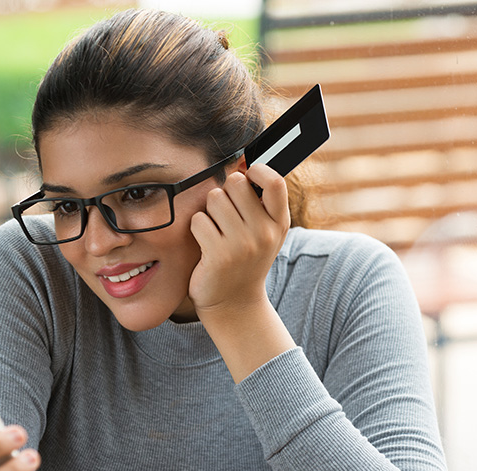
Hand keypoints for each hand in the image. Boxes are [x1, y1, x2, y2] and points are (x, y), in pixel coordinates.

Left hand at [188, 163, 295, 382]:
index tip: (247, 175)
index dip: (257, 170)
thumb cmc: (246, 260)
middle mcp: (265, 233)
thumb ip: (260, 202)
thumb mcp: (265, 232)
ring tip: (216, 231)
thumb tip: (244, 160)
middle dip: (225, 192)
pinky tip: (206, 245)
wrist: (235, 304)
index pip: (275, 181)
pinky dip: (197, 229)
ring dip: (209, 211)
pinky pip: (199, 220)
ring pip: (214, 198)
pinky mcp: (219, 255)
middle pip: (236, 182)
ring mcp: (243, 245)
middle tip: (225, 213)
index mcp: (280, 223)